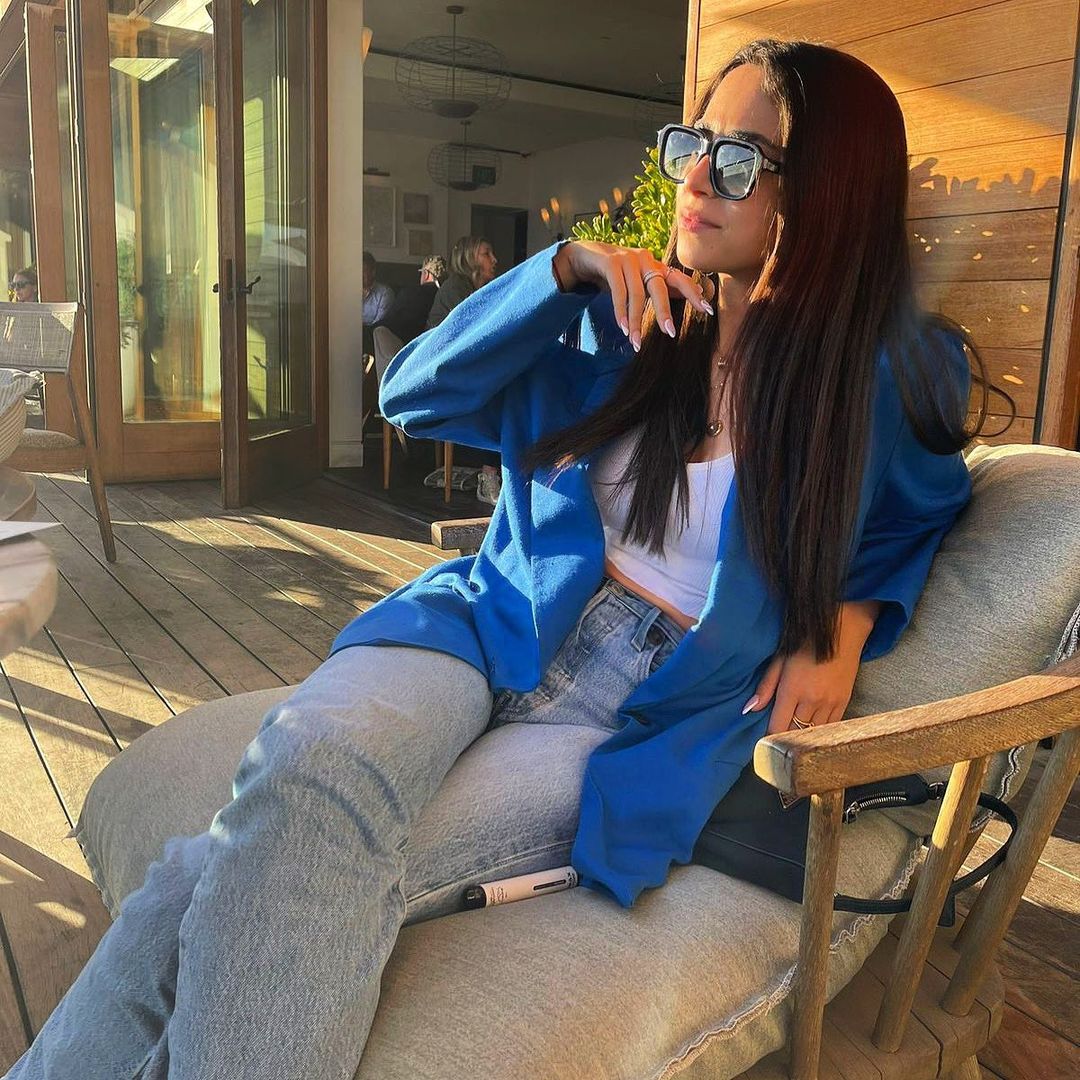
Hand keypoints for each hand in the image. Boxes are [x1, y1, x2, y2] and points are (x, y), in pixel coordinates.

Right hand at [552, 241, 712, 350]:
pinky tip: (622, 327)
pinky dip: (620, 311)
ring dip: (635, 321)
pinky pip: (618, 291)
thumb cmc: (616, 273)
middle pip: (659, 288)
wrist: (585, 256)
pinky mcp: (610, 263)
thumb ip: (662, 288)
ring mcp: (628, 259)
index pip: (680, 279)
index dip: (693, 293)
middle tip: (669, 333)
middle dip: (664, 312)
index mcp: (656, 266)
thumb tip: (693, 293)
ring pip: (637, 294)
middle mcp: (646, 260)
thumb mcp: (640, 281)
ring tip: (636, 342)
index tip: (707, 310)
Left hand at [743, 601, 880, 734]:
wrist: (841, 632)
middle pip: (795, 732)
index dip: (770, 736)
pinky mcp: (844, 702)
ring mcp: (830, 703)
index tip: (764, 741)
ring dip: (802, 735)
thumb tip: (749, 709)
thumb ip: (765, 687)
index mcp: (792, 690)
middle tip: (777, 740)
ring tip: (793, 737)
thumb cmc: (805, 642)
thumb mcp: (780, 659)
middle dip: (784, 737)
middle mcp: (812, 700)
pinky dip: (819, 730)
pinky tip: (812, 729)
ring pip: (813, 732)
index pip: (778, 726)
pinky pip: (830, 727)